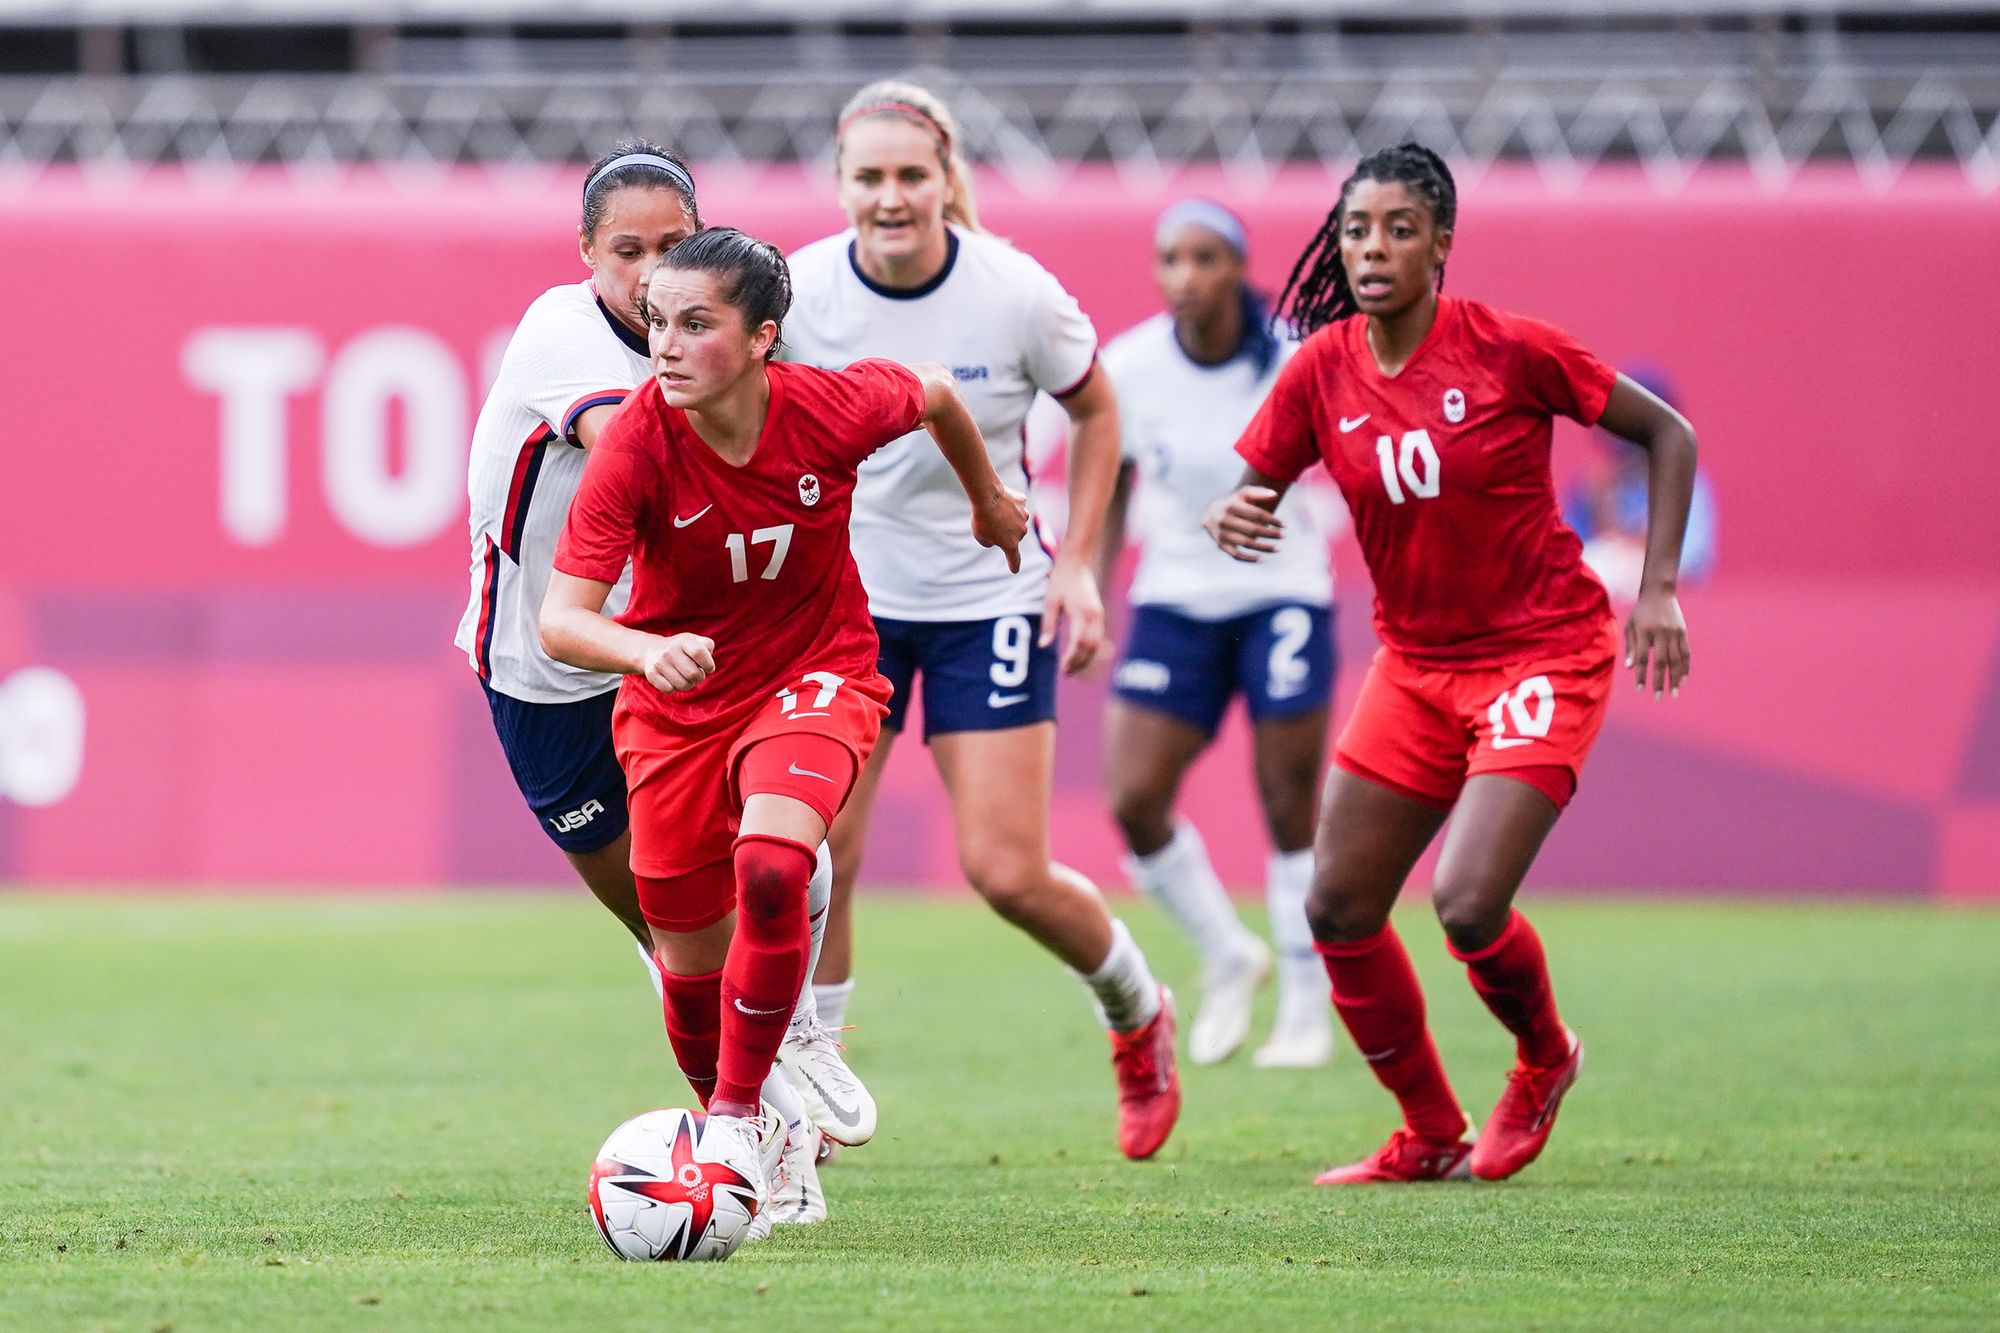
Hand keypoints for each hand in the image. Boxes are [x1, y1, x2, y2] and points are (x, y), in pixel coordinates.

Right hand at [640, 633, 715, 693]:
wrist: (651, 650)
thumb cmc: (681, 648)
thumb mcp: (694, 641)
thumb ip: (707, 645)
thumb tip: (708, 661)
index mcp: (684, 641)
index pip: (699, 653)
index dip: (708, 664)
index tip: (709, 668)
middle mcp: (669, 651)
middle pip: (693, 673)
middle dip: (699, 677)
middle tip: (697, 674)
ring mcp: (659, 663)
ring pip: (683, 685)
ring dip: (688, 684)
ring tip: (686, 677)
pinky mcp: (652, 674)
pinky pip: (670, 689)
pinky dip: (675, 688)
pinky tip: (673, 680)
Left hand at [972, 486, 1031, 573]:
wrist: (987, 496)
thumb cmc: (982, 518)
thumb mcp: (980, 536)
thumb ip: (989, 541)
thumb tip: (995, 538)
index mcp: (1011, 544)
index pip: (1014, 559)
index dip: (1014, 565)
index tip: (1014, 569)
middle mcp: (1021, 532)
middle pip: (1013, 534)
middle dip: (1004, 530)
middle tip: (990, 522)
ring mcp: (1024, 516)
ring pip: (1017, 518)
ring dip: (1008, 516)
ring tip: (994, 509)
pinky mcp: (1022, 501)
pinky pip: (1017, 503)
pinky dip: (1010, 502)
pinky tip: (1001, 498)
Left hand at [1042, 559, 1105, 674]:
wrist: (1077, 563)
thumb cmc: (1061, 581)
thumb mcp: (1050, 602)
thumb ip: (1048, 625)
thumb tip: (1044, 646)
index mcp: (1082, 613)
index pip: (1079, 644)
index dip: (1071, 659)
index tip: (1062, 669)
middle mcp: (1094, 616)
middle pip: (1091, 648)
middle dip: (1079, 662)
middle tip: (1066, 672)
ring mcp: (1099, 615)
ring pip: (1097, 644)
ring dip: (1086, 658)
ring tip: (1072, 667)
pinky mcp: (1099, 614)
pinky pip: (1098, 638)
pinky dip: (1090, 650)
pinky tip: (1079, 656)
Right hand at [1204, 486, 1283, 561]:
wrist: (1211, 513)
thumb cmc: (1233, 502)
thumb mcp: (1243, 493)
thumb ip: (1259, 492)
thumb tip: (1275, 495)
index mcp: (1231, 505)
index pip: (1256, 514)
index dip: (1272, 519)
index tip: (1284, 524)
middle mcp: (1224, 520)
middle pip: (1252, 529)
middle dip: (1270, 533)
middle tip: (1284, 535)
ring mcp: (1222, 534)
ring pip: (1246, 543)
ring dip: (1263, 547)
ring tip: (1277, 548)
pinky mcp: (1221, 545)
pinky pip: (1235, 554)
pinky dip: (1248, 558)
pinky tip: (1261, 558)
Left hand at [1624, 587, 1688, 697]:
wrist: (1659, 593)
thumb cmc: (1640, 612)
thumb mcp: (1631, 626)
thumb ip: (1631, 647)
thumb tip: (1630, 668)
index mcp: (1644, 632)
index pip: (1643, 658)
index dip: (1641, 675)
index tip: (1640, 689)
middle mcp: (1661, 633)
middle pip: (1661, 662)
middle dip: (1660, 681)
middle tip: (1659, 697)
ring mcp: (1674, 633)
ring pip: (1676, 660)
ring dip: (1675, 678)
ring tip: (1674, 693)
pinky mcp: (1683, 632)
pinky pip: (1686, 653)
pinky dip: (1685, 667)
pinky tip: (1683, 680)